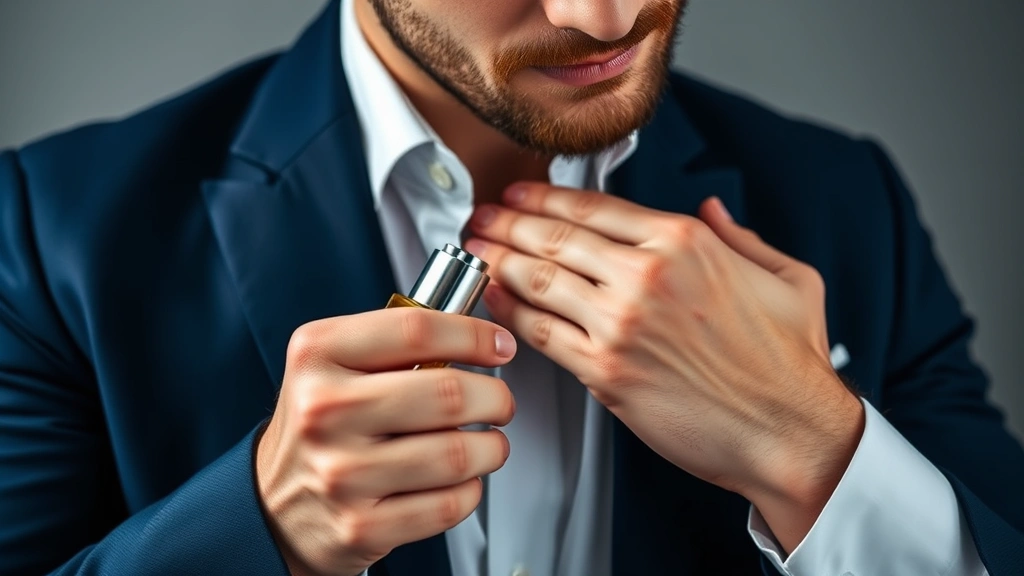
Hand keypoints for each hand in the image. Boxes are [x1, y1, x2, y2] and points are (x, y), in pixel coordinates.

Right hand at [256, 308, 516, 575]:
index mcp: (317, 355)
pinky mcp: (361, 527)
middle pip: (447, 393)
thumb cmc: (322, 424)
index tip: (500, 345)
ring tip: (487, 443)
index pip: (417, 330)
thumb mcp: (335, 362)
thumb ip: (398, 341)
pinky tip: (460, 480)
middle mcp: (323, 411)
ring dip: (491, 447)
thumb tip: (481, 335)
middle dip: (495, 397)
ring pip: (457, 453)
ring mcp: (341, 473)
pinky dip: (470, 490)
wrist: (274, 504)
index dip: (475, 335)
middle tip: (500, 402)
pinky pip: (448, 504)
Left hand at [465, 183, 863, 551]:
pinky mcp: (607, 372)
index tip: (520, 193)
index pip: (594, 206)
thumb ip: (741, 236)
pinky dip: (509, 314)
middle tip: (482, 216)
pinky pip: (542, 334)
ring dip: (497, 261)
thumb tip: (713, 208)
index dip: (545, 196)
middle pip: (556, 236)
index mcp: (686, 242)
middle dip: (508, 222)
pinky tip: (492, 301)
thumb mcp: (786, 277)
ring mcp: (623, 323)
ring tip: (474, 251)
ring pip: (539, 279)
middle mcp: (648, 275)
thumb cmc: (788, 363)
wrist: (791, 431)